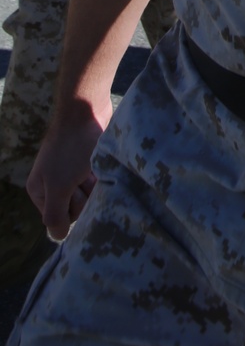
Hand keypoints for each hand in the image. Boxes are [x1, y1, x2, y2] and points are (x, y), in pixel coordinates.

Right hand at [26, 102, 108, 240]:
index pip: (59, 219)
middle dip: (85, 193)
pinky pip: (99, 179)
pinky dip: (102, 173)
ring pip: (91, 194)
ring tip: (93, 164)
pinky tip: (101, 161)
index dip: (71, 207)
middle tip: (83, 173)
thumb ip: (55, 216)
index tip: (71, 188)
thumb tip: (58, 237)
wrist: (86, 109)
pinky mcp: (89, 162)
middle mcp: (55, 183)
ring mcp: (73, 171)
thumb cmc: (70, 149)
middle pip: (77, 207)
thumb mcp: (58, 187)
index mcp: (40, 191)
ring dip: (96, 182)